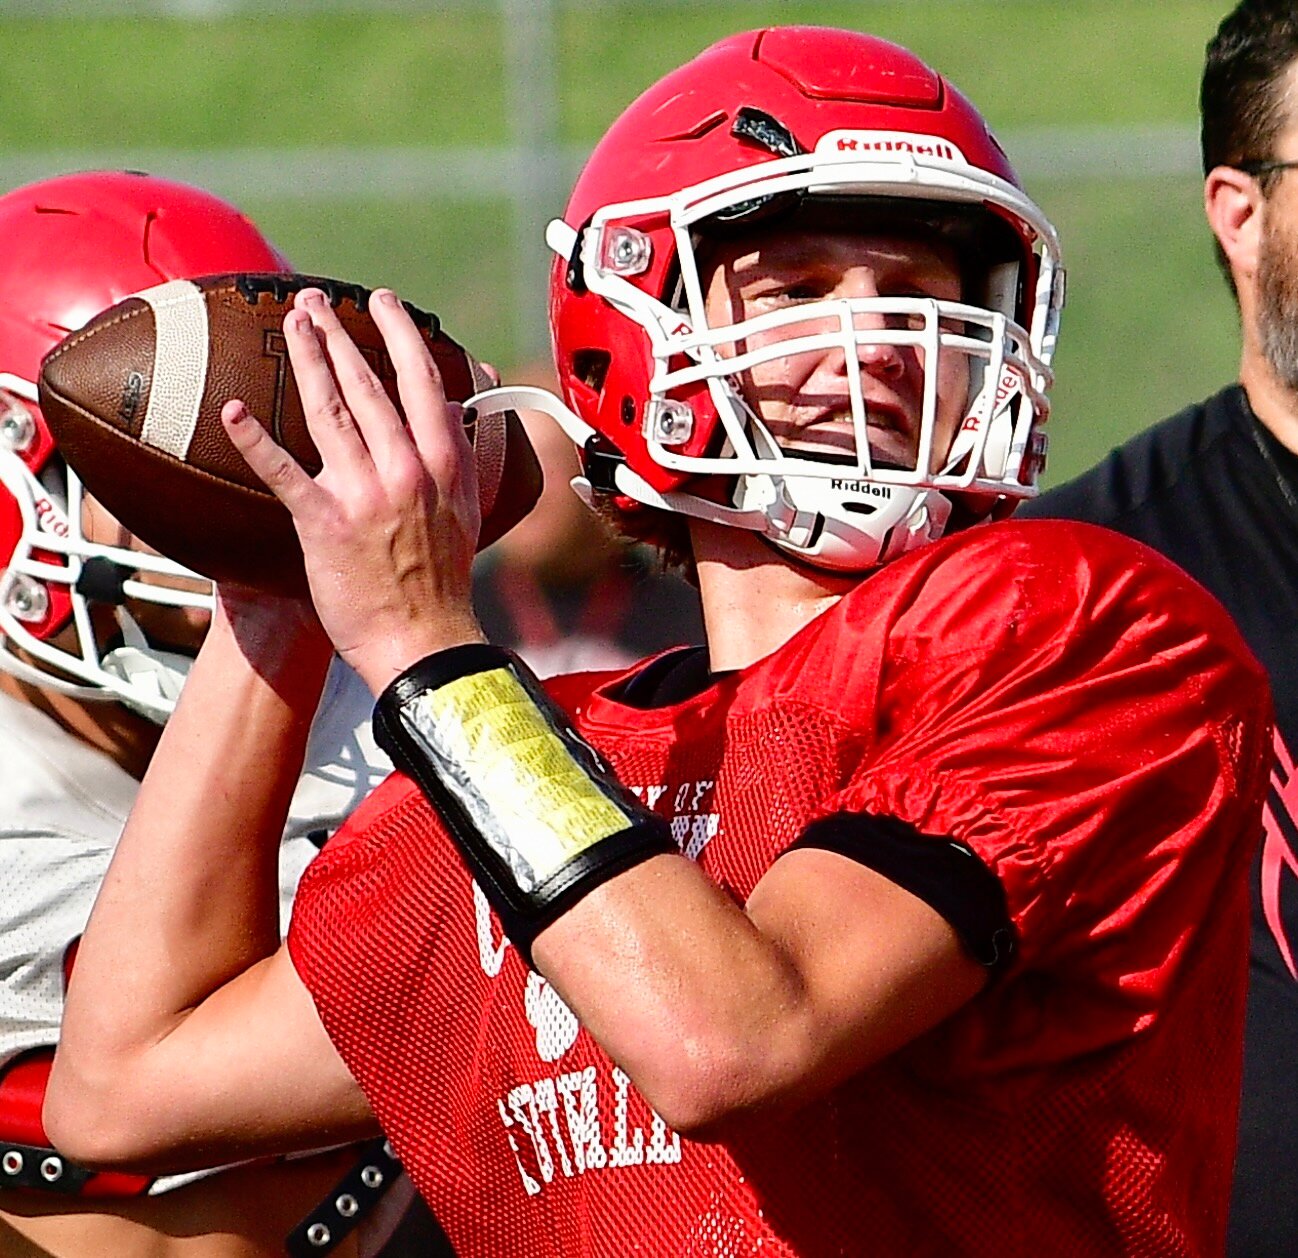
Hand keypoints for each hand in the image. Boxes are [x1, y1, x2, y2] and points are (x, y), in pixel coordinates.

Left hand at [220, 287, 485, 694]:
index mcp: (444, 463)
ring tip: (289, 324)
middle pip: (368, 386)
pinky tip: (233, 410)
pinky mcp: (324, 523)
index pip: (423, 382)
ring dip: (307, 360)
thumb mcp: (469, 509)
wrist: (422, 639)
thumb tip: (460, 406)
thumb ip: (463, 453)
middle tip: (312, 301)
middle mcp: (406, 470)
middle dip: (338, 335)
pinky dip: (257, 440)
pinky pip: (285, 473)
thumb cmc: (442, 579)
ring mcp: (364, 494)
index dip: (401, 335)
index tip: (385, 303)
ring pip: (330, 411)